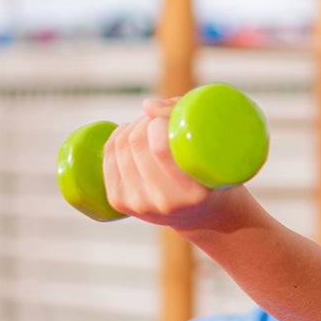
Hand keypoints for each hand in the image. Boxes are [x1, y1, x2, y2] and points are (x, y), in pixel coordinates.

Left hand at [102, 97, 252, 233]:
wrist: (201, 215)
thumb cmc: (210, 173)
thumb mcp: (212, 149)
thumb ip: (184, 118)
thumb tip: (147, 105)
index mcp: (193, 194)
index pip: (159, 149)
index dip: (158, 121)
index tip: (169, 117)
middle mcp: (164, 203)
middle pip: (136, 143)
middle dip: (145, 121)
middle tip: (159, 120)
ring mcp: (139, 205)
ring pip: (120, 147)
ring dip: (131, 127)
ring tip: (148, 127)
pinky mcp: (120, 202)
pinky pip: (108, 158)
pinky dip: (115, 137)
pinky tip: (128, 133)